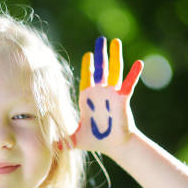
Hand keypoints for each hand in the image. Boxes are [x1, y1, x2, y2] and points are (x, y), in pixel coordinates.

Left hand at [70, 37, 142, 154]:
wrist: (113, 147)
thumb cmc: (96, 141)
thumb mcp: (75, 139)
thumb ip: (62, 140)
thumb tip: (49, 147)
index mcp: (87, 98)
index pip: (87, 78)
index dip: (87, 66)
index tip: (88, 55)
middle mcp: (100, 93)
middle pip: (100, 69)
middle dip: (100, 54)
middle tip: (100, 40)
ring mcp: (112, 94)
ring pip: (113, 71)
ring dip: (115, 56)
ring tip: (115, 41)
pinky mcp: (122, 100)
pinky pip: (128, 85)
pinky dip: (133, 74)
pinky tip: (139, 63)